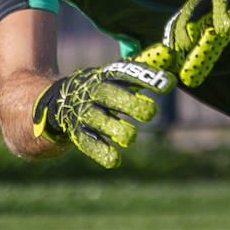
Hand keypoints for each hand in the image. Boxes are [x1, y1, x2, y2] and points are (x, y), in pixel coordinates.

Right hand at [31, 45, 176, 167]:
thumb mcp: (117, 77)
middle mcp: (93, 92)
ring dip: (116, 129)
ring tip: (130, 137)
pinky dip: (100, 151)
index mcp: (106, 75)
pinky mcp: (77, 132)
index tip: (169, 84)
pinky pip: (87, 142)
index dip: (148, 78)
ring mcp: (84, 112)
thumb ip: (142, 75)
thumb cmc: (100, 88)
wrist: (58, 101)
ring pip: (98, 120)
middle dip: (131, 103)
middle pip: (110, 95)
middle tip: (151, 112)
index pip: (128, 73)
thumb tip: (171, 68)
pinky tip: (115, 161)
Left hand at [165, 0, 229, 86]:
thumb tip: (188, 69)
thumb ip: (208, 35)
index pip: (187, 15)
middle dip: (190, 21)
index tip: (175, 49)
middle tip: (187, 44)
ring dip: (222, 12)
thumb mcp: (220, 10)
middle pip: (197, 5)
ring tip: (225, 30)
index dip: (179, 30)